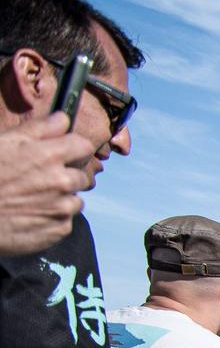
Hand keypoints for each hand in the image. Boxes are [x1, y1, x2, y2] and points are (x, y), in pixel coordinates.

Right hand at [0, 114, 97, 256]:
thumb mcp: (5, 141)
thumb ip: (39, 129)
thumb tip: (63, 118)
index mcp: (49, 156)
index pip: (83, 147)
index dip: (74, 149)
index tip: (65, 153)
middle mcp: (62, 182)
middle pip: (82, 175)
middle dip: (67, 175)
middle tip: (41, 179)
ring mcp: (62, 208)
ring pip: (75, 200)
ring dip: (61, 198)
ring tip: (33, 198)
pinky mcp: (59, 229)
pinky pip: (66, 221)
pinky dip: (53, 218)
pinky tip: (31, 214)